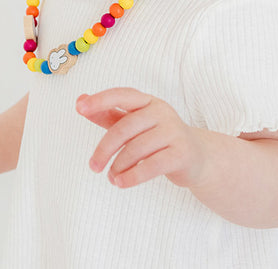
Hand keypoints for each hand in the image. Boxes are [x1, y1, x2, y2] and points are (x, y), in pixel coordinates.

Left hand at [76, 88, 206, 188]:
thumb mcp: (133, 123)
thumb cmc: (157, 138)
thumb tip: (79, 102)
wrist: (197, 158)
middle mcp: (161, 112)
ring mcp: (173, 131)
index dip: (100, 100)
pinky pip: (152, 165)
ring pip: (136, 149)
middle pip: (124, 128)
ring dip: (118, 166)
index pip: (121, 95)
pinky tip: (121, 183)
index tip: (79, 108)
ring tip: (111, 177)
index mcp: (147, 101)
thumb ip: (107, 113)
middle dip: (104, 149)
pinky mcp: (181, 153)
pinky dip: (132, 176)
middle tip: (93, 166)